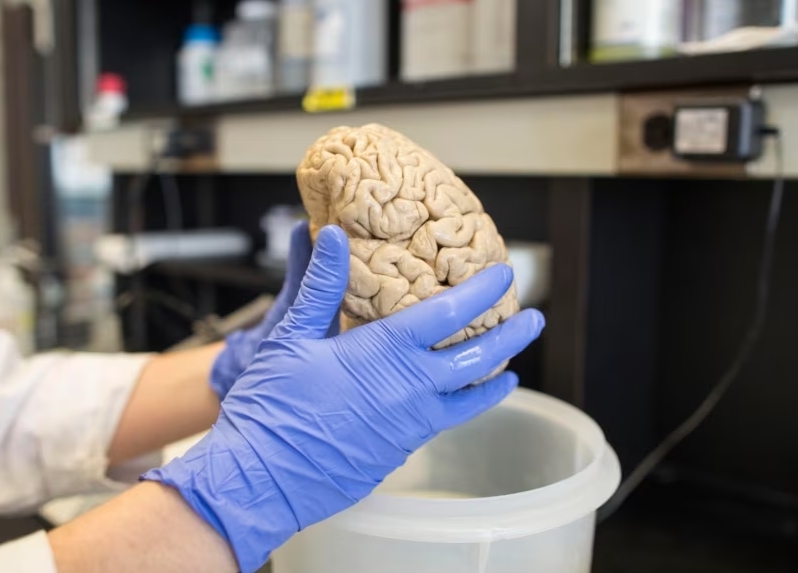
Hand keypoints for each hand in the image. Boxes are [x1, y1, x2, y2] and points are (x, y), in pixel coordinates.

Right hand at [144, 225, 544, 571]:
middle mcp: (410, 389)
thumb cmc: (271, 406)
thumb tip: (333, 236)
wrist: (263, 478)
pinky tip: (460, 400)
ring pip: (470, 398)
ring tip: (511, 366)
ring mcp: (410, 425)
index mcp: (386, 353)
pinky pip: (444, 423)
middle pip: (478, 358)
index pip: (450, 313)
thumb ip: (321, 285)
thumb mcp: (291, 335)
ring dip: (495, 377)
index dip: (481, 290)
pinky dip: (463, 406)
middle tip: (534, 319)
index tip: (504, 273)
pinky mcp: (401, 451)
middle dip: (511, 335)